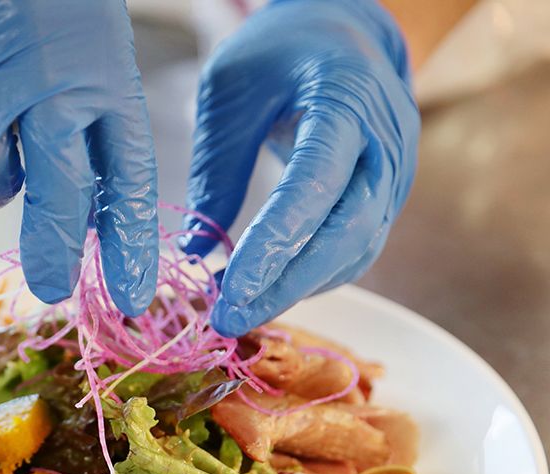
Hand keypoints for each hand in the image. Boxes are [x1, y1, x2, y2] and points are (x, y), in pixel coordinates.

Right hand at [0, 0, 158, 315]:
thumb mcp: (93, 58)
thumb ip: (91, 142)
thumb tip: (90, 233)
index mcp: (94, 76)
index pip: (118, 177)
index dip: (122, 242)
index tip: (128, 296)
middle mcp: (34, 80)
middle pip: (41, 193)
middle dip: (48, 247)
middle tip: (48, 282)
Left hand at [182, 0, 419, 336]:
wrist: (342, 34)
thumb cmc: (277, 54)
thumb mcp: (228, 91)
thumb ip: (216, 167)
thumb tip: (195, 250)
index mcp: (346, 99)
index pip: (314, 184)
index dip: (274, 243)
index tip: (230, 291)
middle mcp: (386, 141)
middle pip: (346, 232)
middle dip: (285, 285)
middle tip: (227, 320)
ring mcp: (397, 173)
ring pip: (355, 251)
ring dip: (294, 289)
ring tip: (234, 312)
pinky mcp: (389, 197)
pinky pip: (354, 250)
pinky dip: (310, 278)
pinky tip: (263, 292)